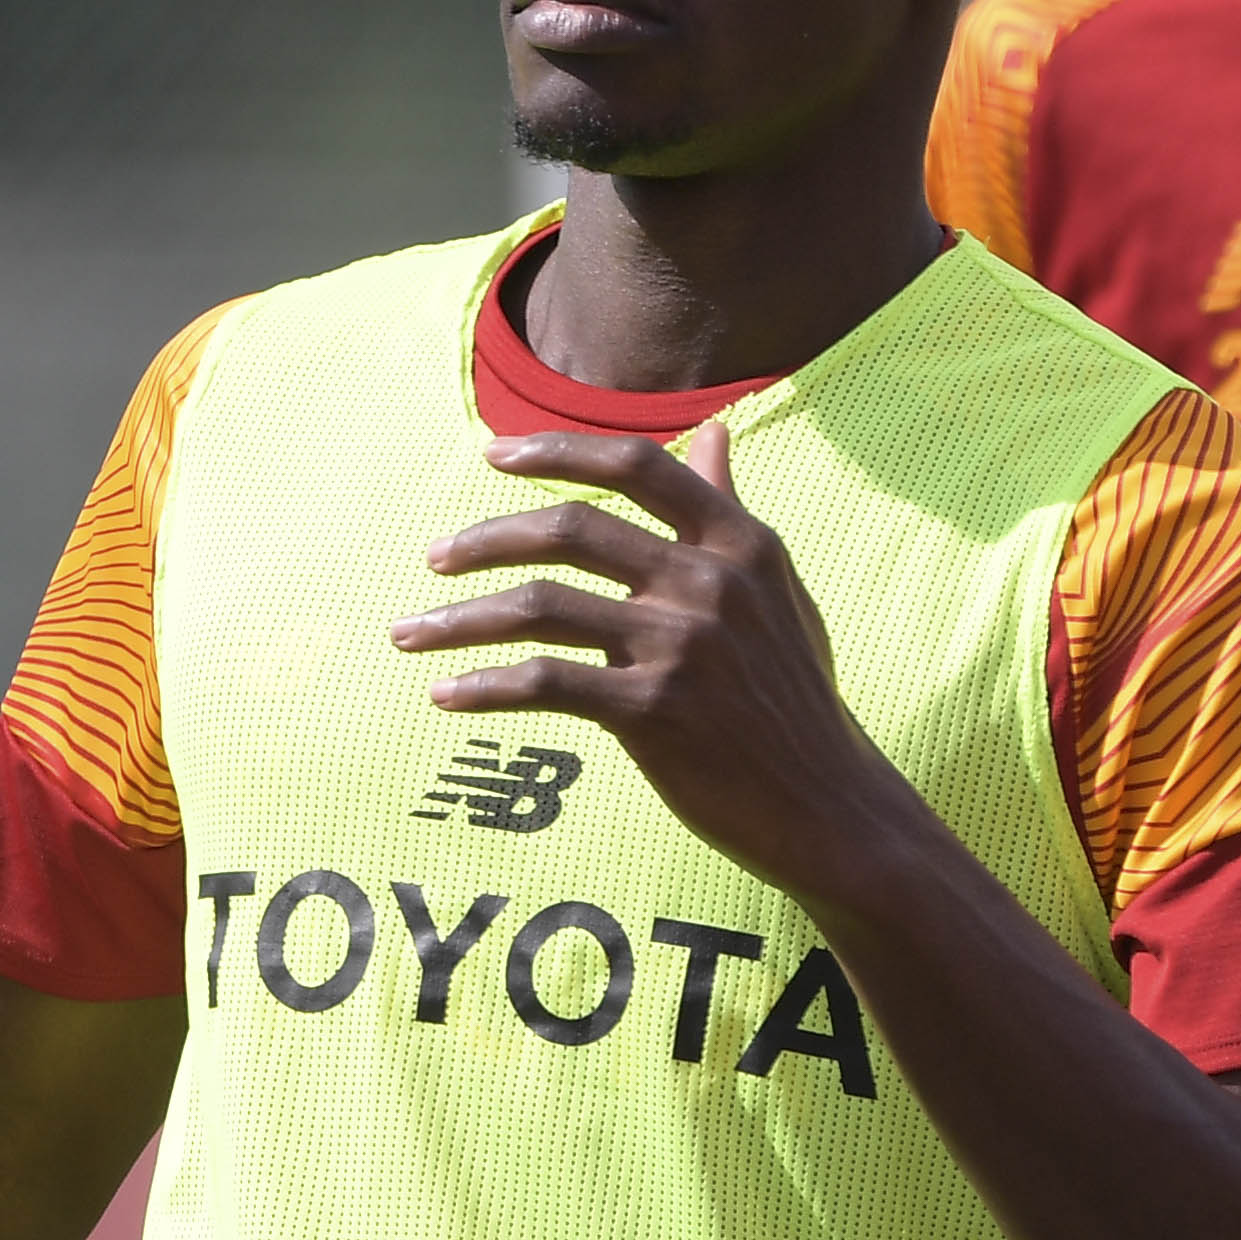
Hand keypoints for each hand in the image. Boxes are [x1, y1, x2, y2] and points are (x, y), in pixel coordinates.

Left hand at [392, 423, 909, 901]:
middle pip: (571, 530)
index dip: (559, 452)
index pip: (639, 465)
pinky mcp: (654, 711)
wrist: (831, 809)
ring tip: (409, 633)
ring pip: (540, 606)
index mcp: (740, 542)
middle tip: (435, 557)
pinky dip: (482, 687)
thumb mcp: (777, 592)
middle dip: (486, 538)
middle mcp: (710, 582)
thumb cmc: (795, 699)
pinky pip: (543, 683)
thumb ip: (732, 509)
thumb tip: (715, 430)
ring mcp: (681, 645)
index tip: (495, 454)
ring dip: (460, 619)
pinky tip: (444, 694)